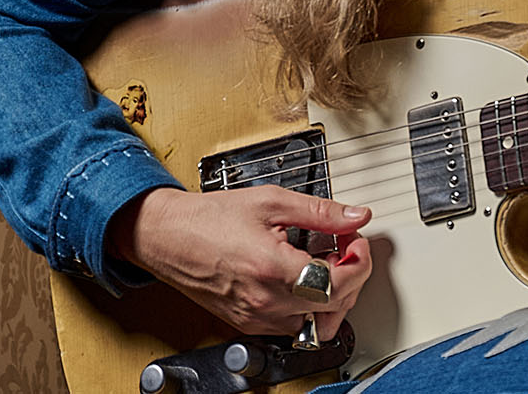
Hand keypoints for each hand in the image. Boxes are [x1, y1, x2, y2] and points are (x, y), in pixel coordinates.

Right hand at [109, 185, 374, 339]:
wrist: (168, 237)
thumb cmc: (209, 219)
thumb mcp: (271, 201)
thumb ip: (320, 211)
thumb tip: (356, 216)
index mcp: (272, 268)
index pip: (339, 283)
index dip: (359, 261)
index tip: (355, 241)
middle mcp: (265, 301)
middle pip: (334, 307)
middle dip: (351, 276)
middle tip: (344, 247)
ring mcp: (256, 317)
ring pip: (317, 323)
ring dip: (332, 296)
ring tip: (323, 264)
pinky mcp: (248, 323)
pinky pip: (292, 326)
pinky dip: (308, 306)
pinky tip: (302, 278)